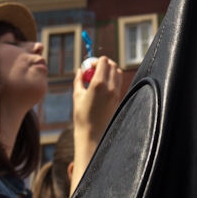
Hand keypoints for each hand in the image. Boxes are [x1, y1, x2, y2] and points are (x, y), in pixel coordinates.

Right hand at [70, 56, 121, 193]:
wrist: (93, 136)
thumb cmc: (82, 116)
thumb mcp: (77, 96)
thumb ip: (79, 80)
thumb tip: (80, 70)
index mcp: (99, 83)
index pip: (104, 61)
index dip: (96, 61)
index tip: (89, 67)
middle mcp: (110, 86)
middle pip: (112, 65)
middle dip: (103, 64)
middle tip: (94, 71)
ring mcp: (116, 93)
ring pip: (118, 73)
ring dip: (110, 71)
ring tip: (99, 79)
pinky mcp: (119, 99)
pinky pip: (119, 83)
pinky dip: (113, 80)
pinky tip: (103, 88)